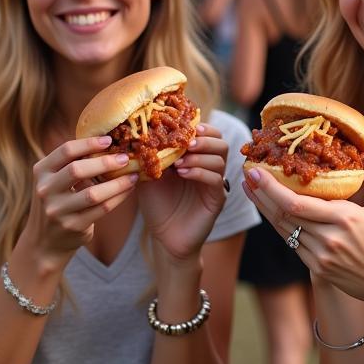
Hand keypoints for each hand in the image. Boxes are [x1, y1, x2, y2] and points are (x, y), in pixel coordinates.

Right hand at [24, 136, 138, 266]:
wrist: (44, 242)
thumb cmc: (58, 201)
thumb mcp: (55, 180)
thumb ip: (72, 163)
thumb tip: (108, 142)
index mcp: (41, 171)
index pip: (65, 151)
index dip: (89, 143)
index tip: (109, 140)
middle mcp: (45, 190)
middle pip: (77, 170)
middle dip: (105, 162)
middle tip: (125, 158)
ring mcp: (57, 210)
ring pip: (93, 193)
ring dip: (117, 182)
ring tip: (133, 175)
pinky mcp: (72, 226)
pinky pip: (102, 209)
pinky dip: (118, 197)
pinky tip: (128, 190)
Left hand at [138, 123, 228, 263]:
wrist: (163, 236)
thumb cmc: (157, 205)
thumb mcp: (149, 175)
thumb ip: (151, 155)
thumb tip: (143, 132)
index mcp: (196, 157)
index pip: (208, 134)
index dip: (200, 127)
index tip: (184, 127)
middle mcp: (209, 168)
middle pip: (221, 143)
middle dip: (204, 139)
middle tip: (186, 143)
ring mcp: (214, 183)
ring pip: (220, 159)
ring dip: (199, 156)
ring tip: (179, 162)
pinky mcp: (217, 199)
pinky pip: (216, 179)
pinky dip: (200, 172)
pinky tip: (183, 173)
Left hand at [242, 141, 363, 310]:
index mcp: (345, 218)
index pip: (297, 203)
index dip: (272, 189)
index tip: (256, 172)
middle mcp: (329, 238)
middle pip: (284, 215)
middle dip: (261, 195)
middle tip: (246, 176)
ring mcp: (322, 257)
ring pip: (285, 231)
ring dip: (266, 211)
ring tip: (250, 191)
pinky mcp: (320, 270)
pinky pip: (293, 245)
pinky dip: (281, 228)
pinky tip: (271, 214)